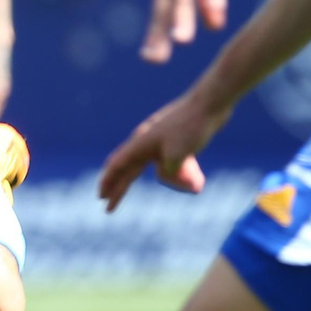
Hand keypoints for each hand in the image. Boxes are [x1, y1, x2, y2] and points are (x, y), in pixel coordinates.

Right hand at [97, 89, 231, 212]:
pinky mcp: (175, 138)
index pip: (117, 167)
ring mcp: (160, 139)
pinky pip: (168, 161)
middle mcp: (145, 141)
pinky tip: (187, 177)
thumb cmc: (190, 127)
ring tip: (180, 188)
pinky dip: (174, 172)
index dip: (108, 183)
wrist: (209, 103)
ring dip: (163, 179)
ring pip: (151, 166)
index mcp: (140, 144)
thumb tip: (165, 176)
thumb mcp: (177, 156)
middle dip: (119, 189)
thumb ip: (168, 172)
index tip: (101, 198)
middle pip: (127, 170)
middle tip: (109, 207)